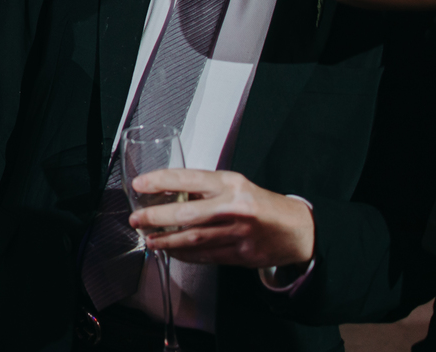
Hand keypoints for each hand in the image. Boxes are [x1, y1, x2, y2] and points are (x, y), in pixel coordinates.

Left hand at [129, 169, 315, 268]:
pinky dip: (186, 254)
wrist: (298, 229)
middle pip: (187, 212)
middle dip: (156, 216)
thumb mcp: (234, 185)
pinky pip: (206, 255)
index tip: (140, 185)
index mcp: (231, 183)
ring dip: (167, 240)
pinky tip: (172, 251)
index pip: (188, 178)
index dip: (160, 181)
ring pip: (194, 238)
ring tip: (150, 239)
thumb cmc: (261, 204)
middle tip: (137, 219)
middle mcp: (234, 206)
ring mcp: (239, 232)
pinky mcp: (242, 254)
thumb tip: (168, 192)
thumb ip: (205, 189)